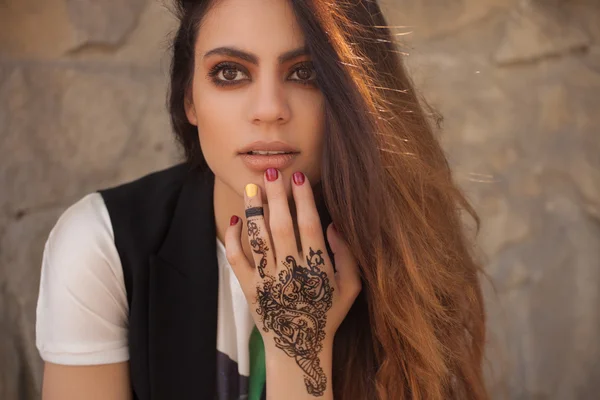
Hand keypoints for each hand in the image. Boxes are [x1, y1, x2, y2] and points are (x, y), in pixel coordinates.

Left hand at [224, 168, 361, 396]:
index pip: (309, 227)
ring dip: (253, 211)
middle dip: (276, 197)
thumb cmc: (327, 314)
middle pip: (281, 227)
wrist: (299, 348)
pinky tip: (235, 218)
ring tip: (252, 188)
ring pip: (257, 239)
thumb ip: (347, 256)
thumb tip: (333, 225)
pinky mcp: (248, 287)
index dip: (304, 201)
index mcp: (317, 269)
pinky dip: (233, 238)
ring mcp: (267, 280)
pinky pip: (236, 259)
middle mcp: (290, 272)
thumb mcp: (350, 287)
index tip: (299, 179)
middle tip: (272, 173)